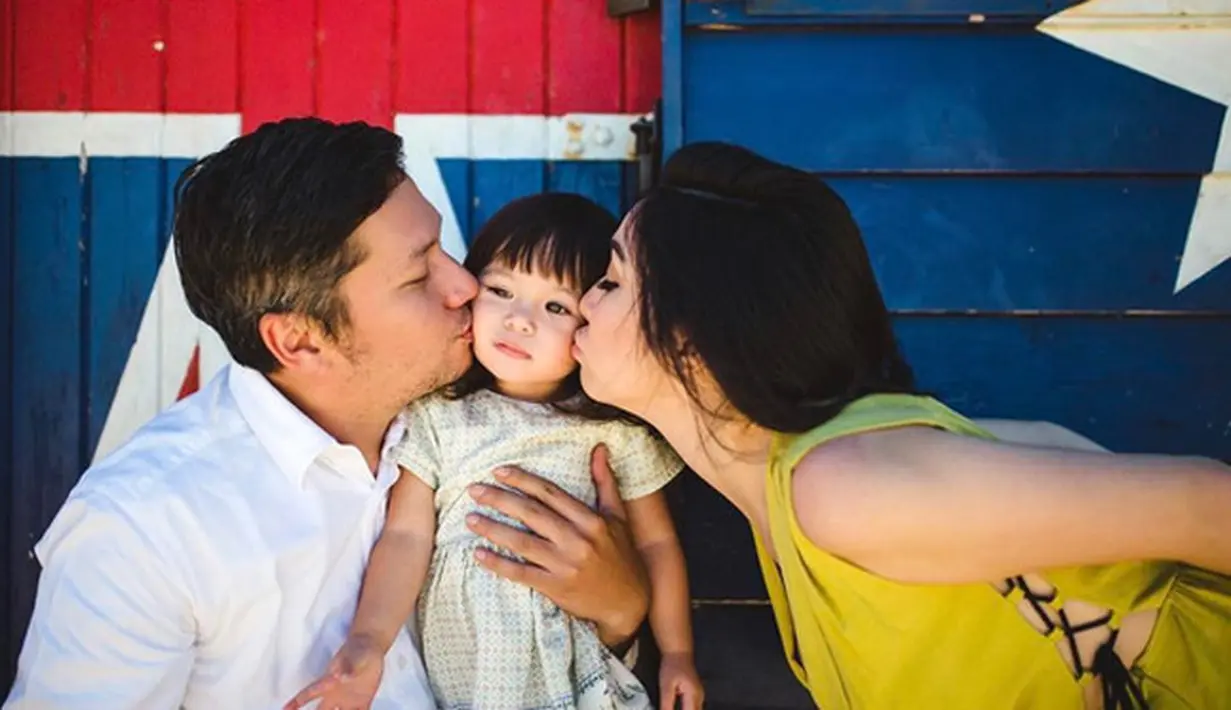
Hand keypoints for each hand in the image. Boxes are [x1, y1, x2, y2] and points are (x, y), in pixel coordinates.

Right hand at [284, 634, 383, 709]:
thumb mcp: (354, 656)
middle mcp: (336, 694)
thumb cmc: (357, 649)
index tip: (285, 709)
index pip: (309, 693)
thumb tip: (340, 677)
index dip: (296, 702)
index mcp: (330, 681)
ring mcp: (349, 699)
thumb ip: (347, 667)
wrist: (371, 647)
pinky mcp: (363, 700)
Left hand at [466, 443, 649, 646]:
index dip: (522, 480)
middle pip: (531, 514)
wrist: (628, 602)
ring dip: (493, 529)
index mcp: (591, 520)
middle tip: (473, 490)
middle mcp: (577, 540)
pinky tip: (479, 554)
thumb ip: (605, 481)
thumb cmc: (621, 555)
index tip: (499, 471)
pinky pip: (521, 574)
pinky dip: (498, 564)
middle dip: (499, 499)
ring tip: (470, 519)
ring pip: (522, 542)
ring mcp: (565, 565)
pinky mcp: (556, 587)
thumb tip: (599, 448)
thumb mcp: (618, 516)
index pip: (550, 493)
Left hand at [660, 651, 703, 709]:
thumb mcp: (666, 686)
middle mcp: (700, 698)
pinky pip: (694, 708)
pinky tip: (677, 709)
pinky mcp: (697, 695)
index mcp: (693, 696)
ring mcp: (700, 696)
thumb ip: (666, 704)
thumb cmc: (671, 667)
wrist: (679, 653)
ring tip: (673, 708)